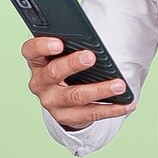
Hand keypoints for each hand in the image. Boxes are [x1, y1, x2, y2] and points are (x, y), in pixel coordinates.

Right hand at [22, 37, 136, 130]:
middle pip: (54, 73)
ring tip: (119, 85)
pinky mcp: (67, 118)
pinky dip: (112, 109)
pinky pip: (91, 114)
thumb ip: (71, 45)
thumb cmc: (66, 69)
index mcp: (37, 62)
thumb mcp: (63, 55)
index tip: (59, 43)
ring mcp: (52, 103)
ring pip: (76, 96)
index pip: (31, 51)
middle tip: (91, 57)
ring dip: (100, 90)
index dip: (42, 46)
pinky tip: (127, 104)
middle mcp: (40, 83)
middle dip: (73, 64)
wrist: (63, 101)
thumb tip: (93, 40)